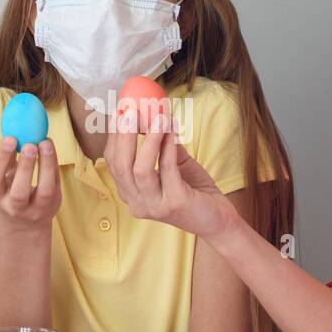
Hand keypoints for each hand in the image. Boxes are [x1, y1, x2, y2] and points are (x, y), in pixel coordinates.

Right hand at [0, 136, 60, 228]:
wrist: (25, 225)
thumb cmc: (11, 193)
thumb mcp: (4, 180)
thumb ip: (7, 160)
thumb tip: (13, 131)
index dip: (0, 159)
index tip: (9, 138)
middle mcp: (14, 207)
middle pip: (19, 192)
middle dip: (25, 167)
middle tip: (30, 144)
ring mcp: (36, 209)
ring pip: (44, 191)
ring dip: (46, 166)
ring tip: (45, 143)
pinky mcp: (53, 205)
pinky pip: (56, 184)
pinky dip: (54, 164)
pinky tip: (51, 148)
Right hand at [105, 108, 239, 240]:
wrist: (218, 220)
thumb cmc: (194, 192)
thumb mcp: (174, 165)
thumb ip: (163, 146)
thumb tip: (154, 114)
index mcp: (130, 194)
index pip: (114, 163)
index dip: (115, 135)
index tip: (122, 111)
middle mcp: (137, 203)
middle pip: (121, 166)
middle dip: (123, 135)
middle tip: (132, 111)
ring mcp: (154, 206)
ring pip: (140, 170)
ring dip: (148, 140)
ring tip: (157, 117)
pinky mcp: (175, 204)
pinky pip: (167, 169)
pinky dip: (168, 146)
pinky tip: (172, 129)